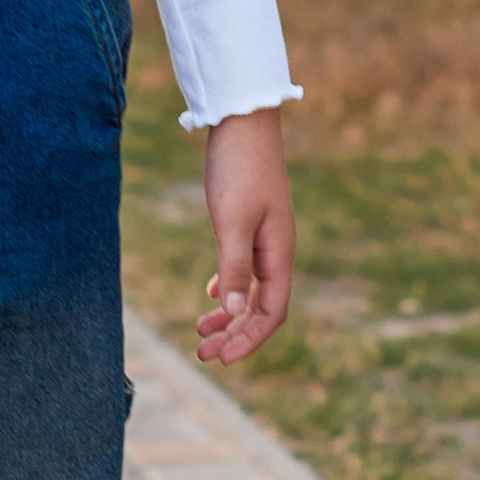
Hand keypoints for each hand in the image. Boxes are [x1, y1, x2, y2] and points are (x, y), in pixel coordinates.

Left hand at [197, 106, 293, 366]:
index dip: (249, 340)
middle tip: (202, 354)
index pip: (271, 313)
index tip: (220, 359)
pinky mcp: (250, 223)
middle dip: (235, 335)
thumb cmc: (238, 168)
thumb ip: (233, 266)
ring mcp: (265, 237)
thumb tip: (233, 311)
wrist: (243, 119)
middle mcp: (277, 251)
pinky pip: (244, 268)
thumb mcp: (232, 220)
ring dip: (229, 315)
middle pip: (261, 308)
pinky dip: (228, 288)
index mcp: (279, 254)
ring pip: (251, 290)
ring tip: (201, 332)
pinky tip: (210, 295)